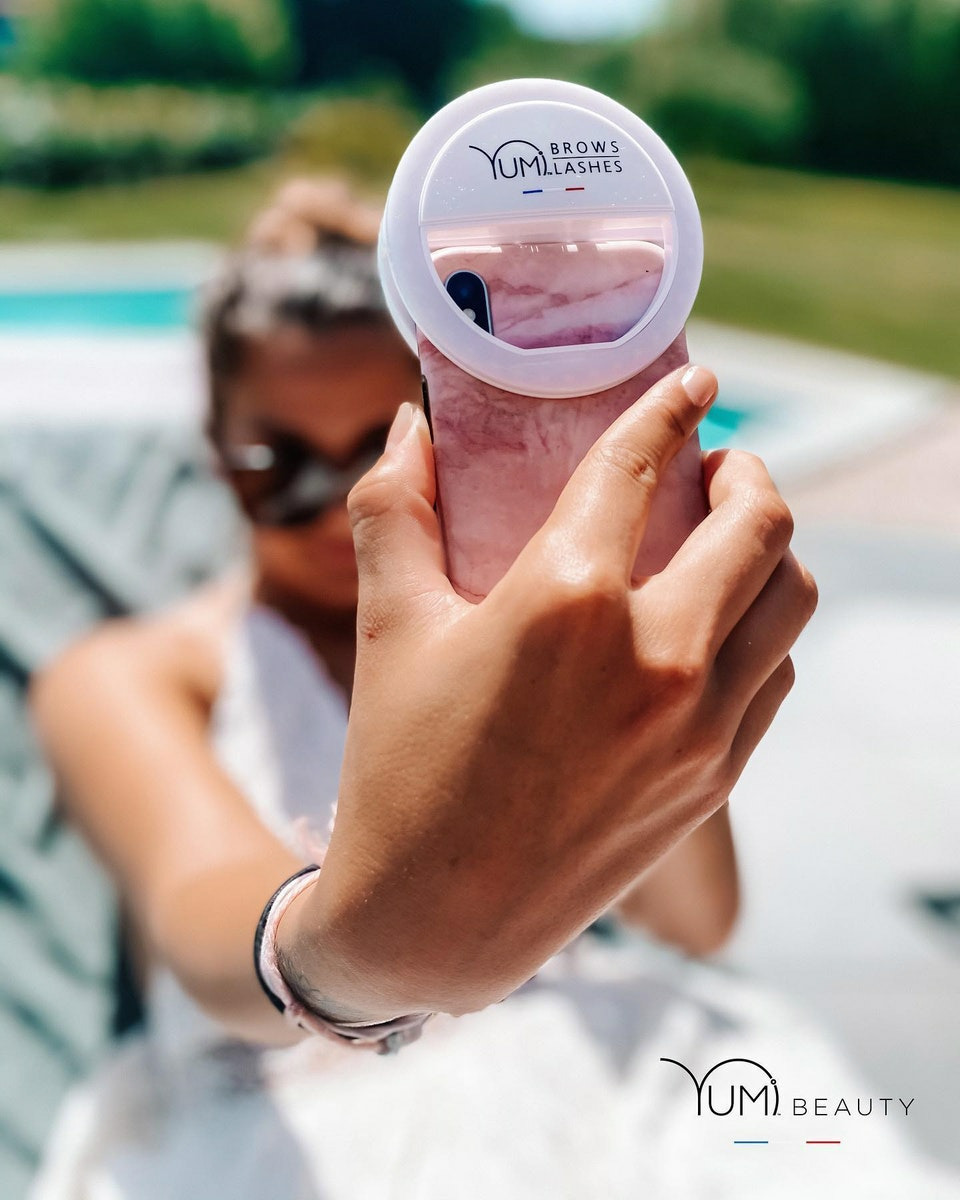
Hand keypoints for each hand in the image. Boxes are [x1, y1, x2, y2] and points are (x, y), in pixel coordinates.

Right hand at [280, 365, 816, 1021]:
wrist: (437, 919)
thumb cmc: (399, 766)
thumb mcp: (388, 627)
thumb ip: (393, 509)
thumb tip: (410, 427)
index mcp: (565, 600)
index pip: (639, 465)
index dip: (670, 405)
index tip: (692, 380)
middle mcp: (653, 654)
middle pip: (759, 520)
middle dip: (747, 469)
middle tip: (713, 463)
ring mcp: (698, 723)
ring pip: (791, 595)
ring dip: (770, 546)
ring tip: (728, 538)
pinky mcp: (714, 775)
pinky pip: (775, 671)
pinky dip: (762, 626)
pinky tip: (717, 625)